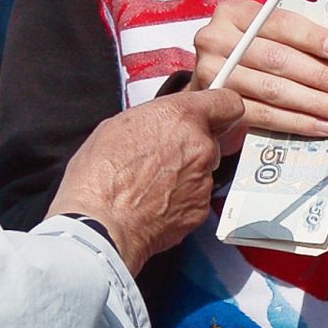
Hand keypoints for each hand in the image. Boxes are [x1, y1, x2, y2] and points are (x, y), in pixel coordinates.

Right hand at [49, 89, 246, 272]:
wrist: (100, 226)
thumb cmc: (100, 177)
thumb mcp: (119, 125)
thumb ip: (155, 118)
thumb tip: (161, 123)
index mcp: (180, 117)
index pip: (227, 101)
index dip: (219, 107)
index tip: (214, 113)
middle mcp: (199, 146)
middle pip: (211, 138)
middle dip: (190, 145)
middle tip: (161, 154)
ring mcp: (203, 180)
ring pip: (203, 169)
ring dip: (185, 172)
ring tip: (150, 183)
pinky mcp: (201, 209)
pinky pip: (196, 196)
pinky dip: (181, 198)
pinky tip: (154, 201)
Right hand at [191, 0, 327, 140]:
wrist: (214, 87)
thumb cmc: (251, 55)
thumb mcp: (266, 35)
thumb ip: (295, 39)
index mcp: (234, 13)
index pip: (280, 23)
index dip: (313, 38)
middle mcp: (216, 39)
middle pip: (277, 59)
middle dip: (321, 76)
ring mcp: (213, 74)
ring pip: (272, 90)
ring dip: (315, 103)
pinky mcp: (217, 107)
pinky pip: (264, 116)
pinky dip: (298, 122)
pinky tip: (323, 126)